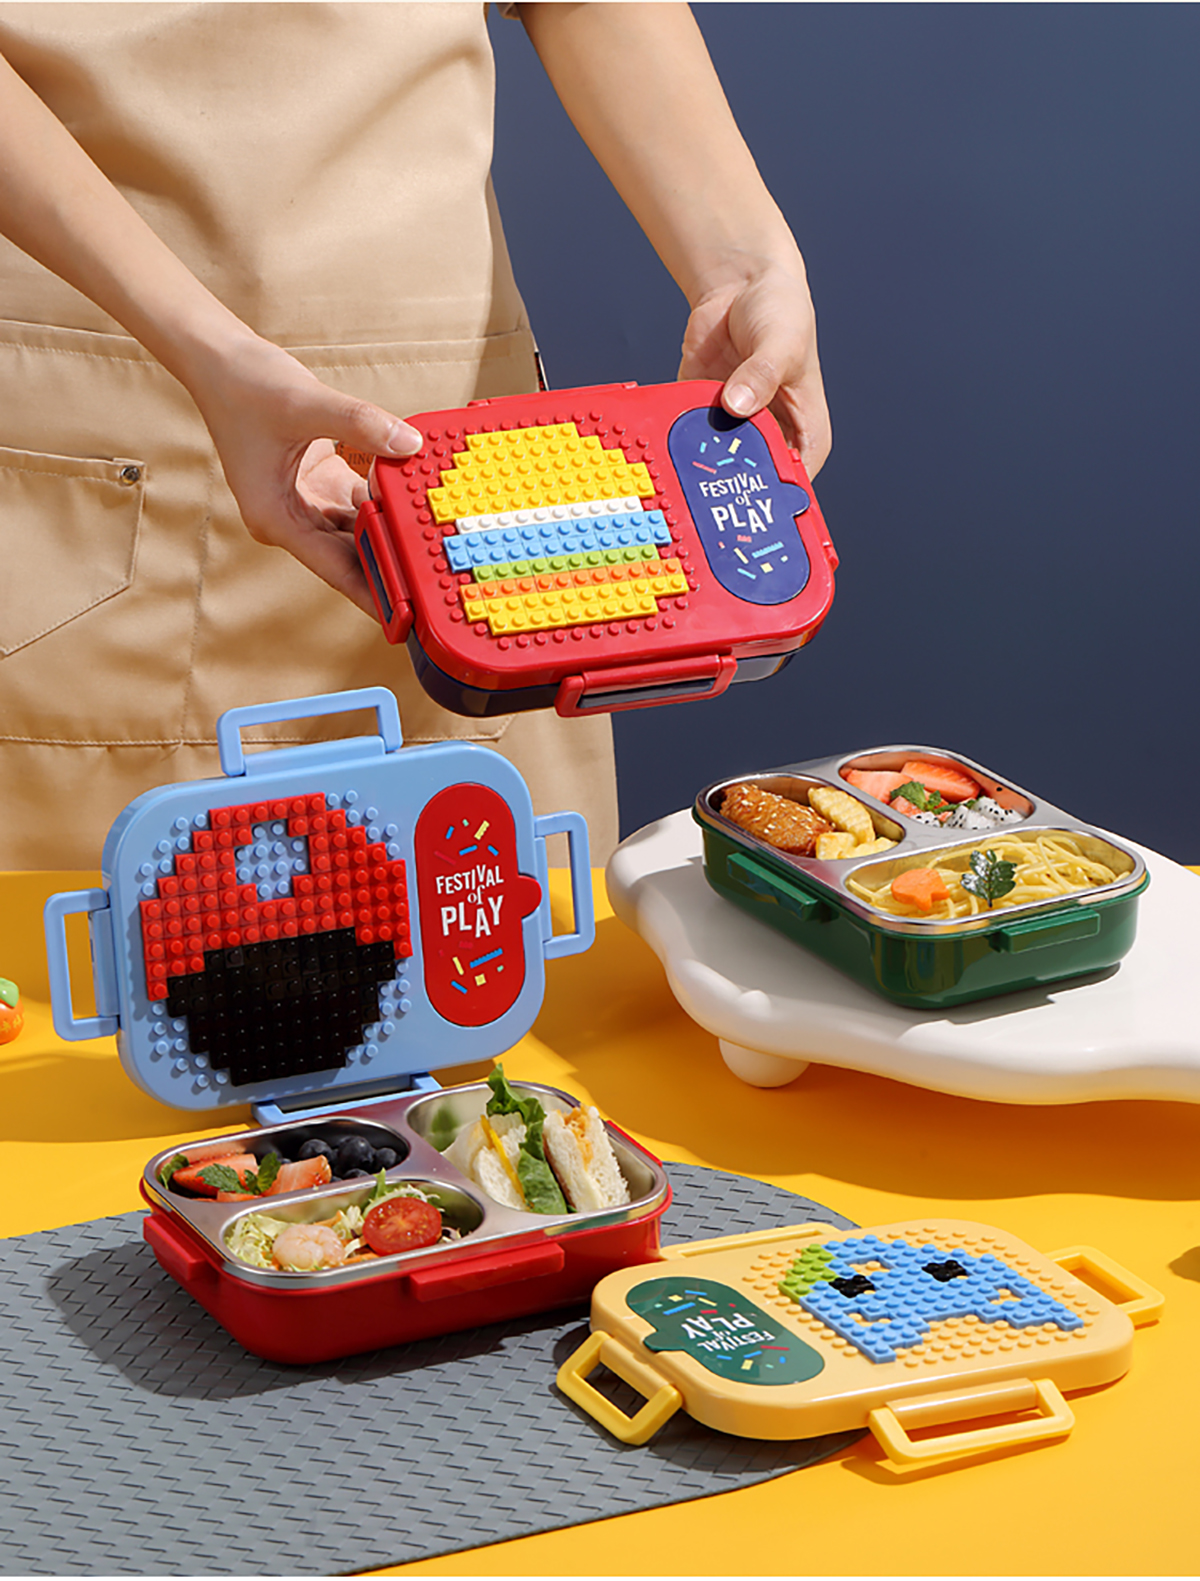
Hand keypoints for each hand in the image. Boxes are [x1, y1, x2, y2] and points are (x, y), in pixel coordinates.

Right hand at [188, 334, 422, 615]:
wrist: (218, 357)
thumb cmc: (244, 385)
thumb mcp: (306, 404)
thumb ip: (361, 424)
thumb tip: (409, 445)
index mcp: (277, 518)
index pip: (335, 569)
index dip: (373, 595)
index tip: (407, 621)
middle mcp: (290, 518)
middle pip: (350, 556)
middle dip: (391, 569)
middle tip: (438, 588)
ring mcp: (305, 501)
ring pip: (358, 531)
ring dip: (391, 534)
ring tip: (437, 551)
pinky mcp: (318, 480)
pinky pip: (360, 501)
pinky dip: (385, 501)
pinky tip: (417, 502)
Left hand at [678, 258, 831, 476]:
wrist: (741, 284)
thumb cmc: (781, 313)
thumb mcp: (781, 344)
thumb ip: (761, 375)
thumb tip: (737, 404)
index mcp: (805, 433)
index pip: (795, 481)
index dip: (775, 497)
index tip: (752, 502)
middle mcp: (771, 436)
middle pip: (753, 479)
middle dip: (731, 484)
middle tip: (710, 490)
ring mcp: (735, 428)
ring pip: (717, 463)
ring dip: (700, 464)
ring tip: (686, 466)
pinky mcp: (703, 414)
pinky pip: (688, 435)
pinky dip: (678, 438)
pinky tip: (667, 440)